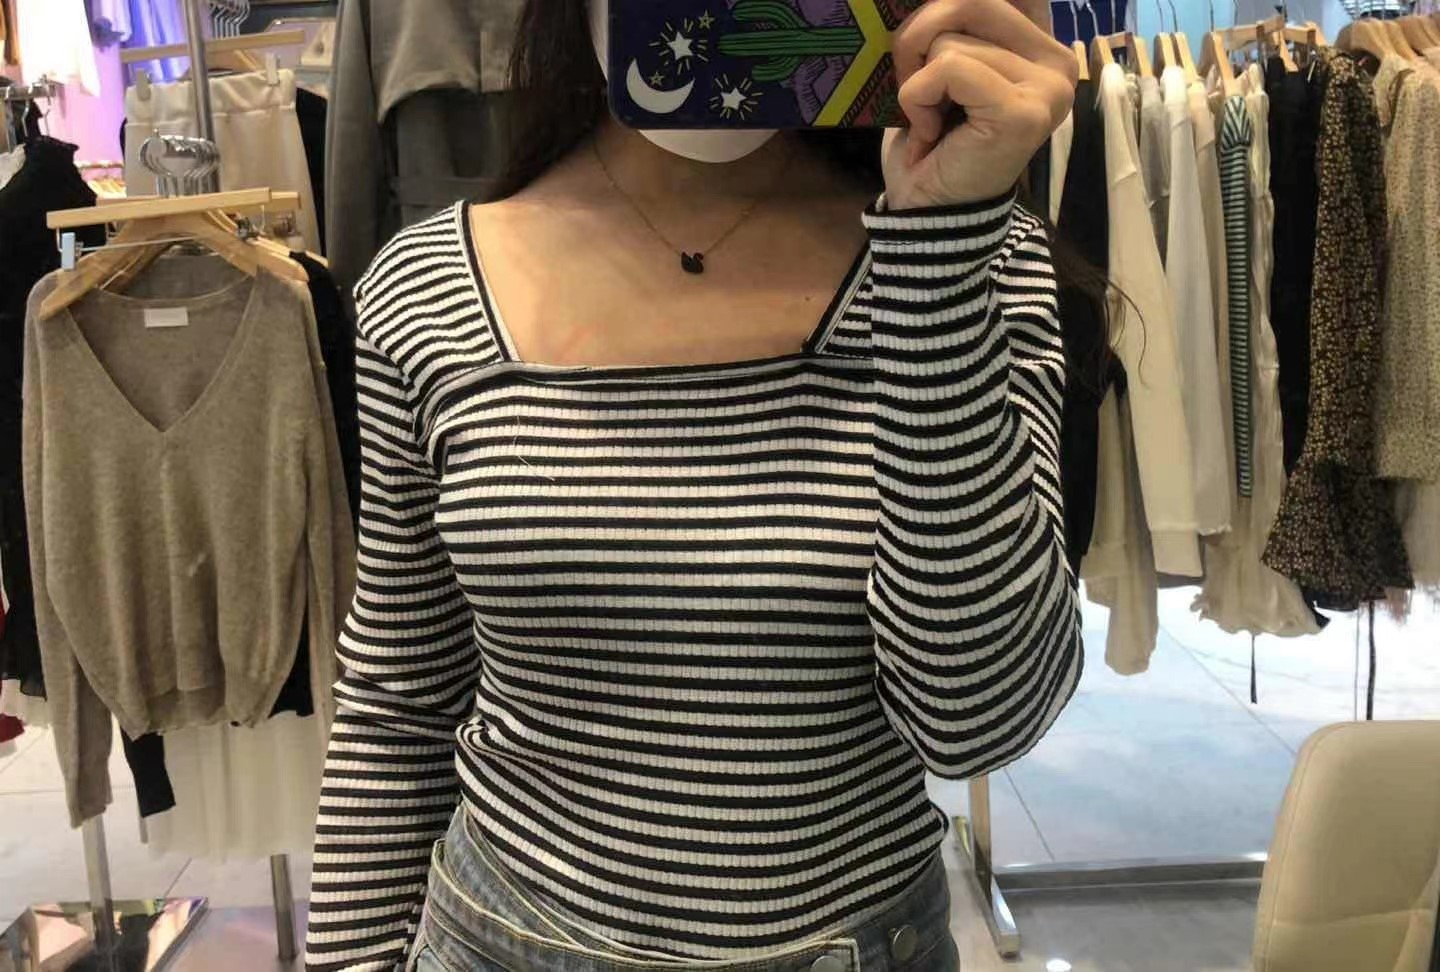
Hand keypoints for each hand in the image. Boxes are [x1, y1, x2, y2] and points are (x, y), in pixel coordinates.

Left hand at [881, 0, 1077, 209]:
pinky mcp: (1022, 111)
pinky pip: (948, 67)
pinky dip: (918, 97)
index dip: (945, 12)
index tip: (929, 54)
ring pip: (952, 40)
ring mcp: (1047, 88)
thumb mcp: (943, 63)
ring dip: (918, 81)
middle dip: (920, 37)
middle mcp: (1058, 62)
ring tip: (930, 120)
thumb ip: (957, 23)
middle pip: (972, 0)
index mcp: (1042, 45)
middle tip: (915, 88)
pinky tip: (932, 133)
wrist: (925, 211)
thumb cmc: (931, 142)